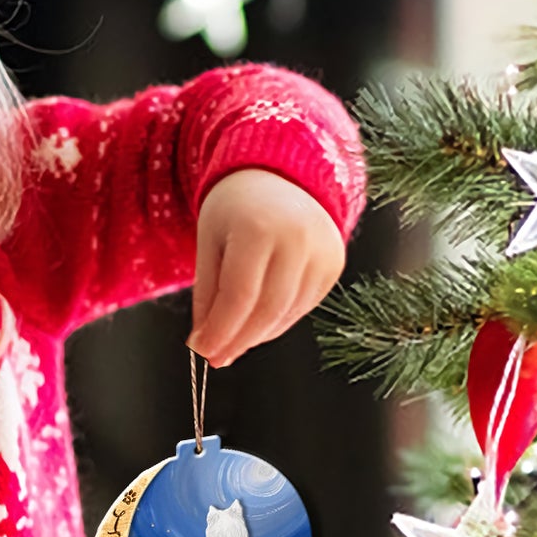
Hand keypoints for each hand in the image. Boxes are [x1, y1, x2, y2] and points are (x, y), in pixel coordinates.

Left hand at [188, 169, 345, 367]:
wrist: (279, 179)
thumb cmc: (235, 211)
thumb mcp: (209, 244)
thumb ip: (207, 295)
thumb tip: (204, 345)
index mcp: (259, 228)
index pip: (239, 296)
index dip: (220, 330)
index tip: (202, 351)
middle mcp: (298, 239)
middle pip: (266, 310)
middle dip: (238, 340)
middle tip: (215, 357)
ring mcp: (322, 252)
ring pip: (286, 314)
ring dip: (256, 335)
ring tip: (232, 339)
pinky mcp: (334, 265)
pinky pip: (302, 307)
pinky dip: (276, 322)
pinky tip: (257, 322)